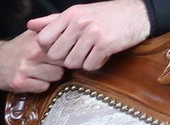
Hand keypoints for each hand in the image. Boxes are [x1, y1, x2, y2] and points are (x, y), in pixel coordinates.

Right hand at [0, 33, 65, 92]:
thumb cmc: (17, 48)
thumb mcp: (33, 33)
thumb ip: (52, 29)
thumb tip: (71, 30)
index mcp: (39, 40)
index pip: (66, 48)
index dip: (65, 53)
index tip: (59, 55)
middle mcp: (33, 53)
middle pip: (63, 63)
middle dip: (59, 65)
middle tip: (49, 64)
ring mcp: (25, 69)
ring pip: (55, 77)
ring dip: (51, 76)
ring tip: (40, 72)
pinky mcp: (20, 83)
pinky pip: (43, 87)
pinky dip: (40, 85)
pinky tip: (32, 80)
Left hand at [28, 0, 150, 70]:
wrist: (138, 13)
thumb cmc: (104, 15)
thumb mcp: (77, 13)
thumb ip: (52, 22)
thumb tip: (30, 26)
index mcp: (70, 14)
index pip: (42, 40)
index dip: (48, 48)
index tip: (61, 47)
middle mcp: (79, 23)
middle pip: (55, 55)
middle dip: (65, 57)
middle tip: (78, 51)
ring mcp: (93, 33)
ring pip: (72, 63)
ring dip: (81, 61)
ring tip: (91, 51)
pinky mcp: (106, 44)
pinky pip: (89, 66)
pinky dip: (95, 64)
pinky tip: (101, 54)